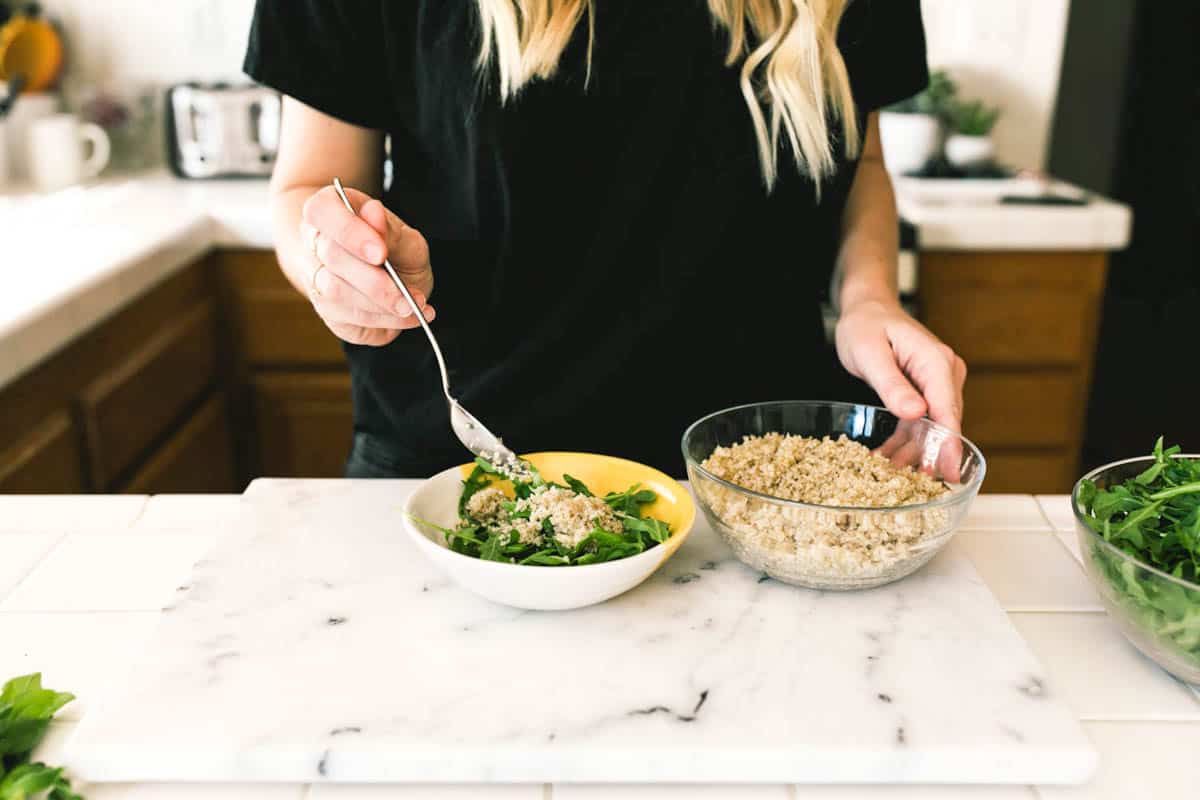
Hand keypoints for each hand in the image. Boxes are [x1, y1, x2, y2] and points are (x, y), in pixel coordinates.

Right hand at [299, 185, 434, 346]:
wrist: (390, 279)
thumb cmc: (395, 251)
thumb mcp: (405, 238)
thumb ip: (391, 230)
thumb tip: (374, 213)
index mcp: (328, 210)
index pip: (321, 212)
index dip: (349, 232)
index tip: (380, 253)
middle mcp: (314, 243)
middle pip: (331, 258)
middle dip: (374, 282)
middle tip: (409, 295)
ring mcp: (314, 279)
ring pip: (335, 293)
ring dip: (380, 305)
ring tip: (413, 306)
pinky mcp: (325, 311)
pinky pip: (347, 320)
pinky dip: (383, 322)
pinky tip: (406, 317)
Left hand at [835, 299, 967, 479]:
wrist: (866, 308)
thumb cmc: (866, 325)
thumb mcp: (870, 353)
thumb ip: (892, 384)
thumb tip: (916, 412)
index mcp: (936, 362)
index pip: (948, 411)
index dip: (950, 445)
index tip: (951, 473)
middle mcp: (944, 373)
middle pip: (944, 423)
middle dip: (931, 456)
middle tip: (915, 486)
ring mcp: (937, 383)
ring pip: (931, 427)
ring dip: (914, 452)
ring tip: (890, 475)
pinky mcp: (925, 391)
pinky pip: (919, 422)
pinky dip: (905, 441)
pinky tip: (887, 458)